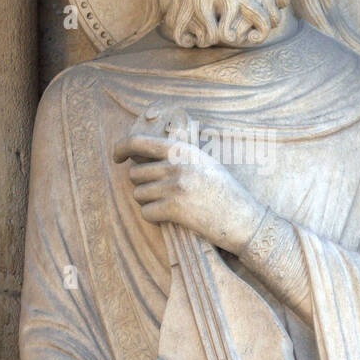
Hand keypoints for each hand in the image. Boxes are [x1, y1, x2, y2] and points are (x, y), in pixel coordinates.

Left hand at [113, 132, 264, 253]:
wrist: (243, 217)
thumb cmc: (224, 191)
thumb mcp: (203, 162)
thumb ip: (176, 155)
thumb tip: (140, 155)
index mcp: (183, 150)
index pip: (139, 142)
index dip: (121, 148)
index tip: (116, 157)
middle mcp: (177, 165)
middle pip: (135, 173)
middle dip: (142, 184)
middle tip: (160, 193)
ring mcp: (175, 187)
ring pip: (139, 194)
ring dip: (148, 202)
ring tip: (170, 205)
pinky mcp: (174, 209)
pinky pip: (146, 213)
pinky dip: (153, 217)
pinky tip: (170, 217)